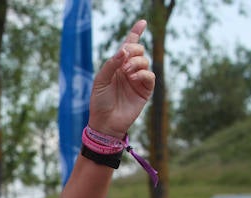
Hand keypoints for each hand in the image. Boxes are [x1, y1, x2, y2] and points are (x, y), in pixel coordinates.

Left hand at [88, 20, 154, 137]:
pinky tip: (133, 78)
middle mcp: (129, 70)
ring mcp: (138, 80)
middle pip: (139, 51)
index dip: (136, 33)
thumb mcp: (100, 80)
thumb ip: (111, 64)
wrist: (105, 122)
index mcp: (118, 65)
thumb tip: (124, 49)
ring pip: (145, 61)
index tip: (142, 22)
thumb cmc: (100, 101)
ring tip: (126, 72)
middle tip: (124, 59)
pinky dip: (143, 74)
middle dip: (133, 50)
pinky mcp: (145, 90)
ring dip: (136, 63)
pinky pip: (150, 76)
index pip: (128, 46)